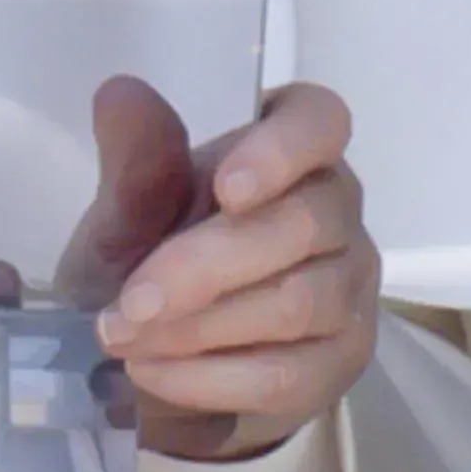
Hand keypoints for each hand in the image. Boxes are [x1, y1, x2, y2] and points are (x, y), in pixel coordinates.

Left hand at [66, 76, 382, 463]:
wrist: (162, 356)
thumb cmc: (152, 261)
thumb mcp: (127, 215)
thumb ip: (135, 164)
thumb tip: (120, 94)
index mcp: (288, 150)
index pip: (320, 122)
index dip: (281, 150)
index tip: (226, 187)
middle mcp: (336, 210)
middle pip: (299, 226)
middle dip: (203, 267)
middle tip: (129, 304)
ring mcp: (350, 287)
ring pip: (296, 304)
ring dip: (198, 327)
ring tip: (127, 339)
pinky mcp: (343, 360)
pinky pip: (287, 373)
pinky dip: (208, 378)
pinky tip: (153, 373)